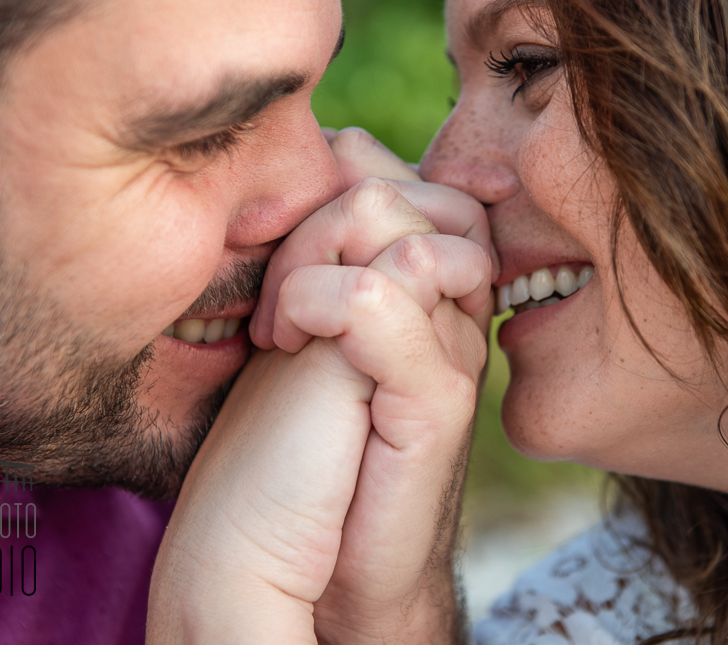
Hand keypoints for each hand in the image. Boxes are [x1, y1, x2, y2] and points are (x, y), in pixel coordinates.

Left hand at [148, 128, 493, 643]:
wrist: (291, 560)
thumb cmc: (285, 442)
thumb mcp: (298, 327)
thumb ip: (319, 254)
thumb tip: (314, 168)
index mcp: (423, 287)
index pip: (398, 171)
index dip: (329, 180)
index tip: (277, 248)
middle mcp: (450, 309)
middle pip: (400, 185)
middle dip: (314, 214)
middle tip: (275, 293)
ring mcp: (452, 349)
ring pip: (393, 222)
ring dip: (308, 258)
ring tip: (281, 327)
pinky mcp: (438, 398)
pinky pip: (383, 294)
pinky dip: (315, 300)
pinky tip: (289, 347)